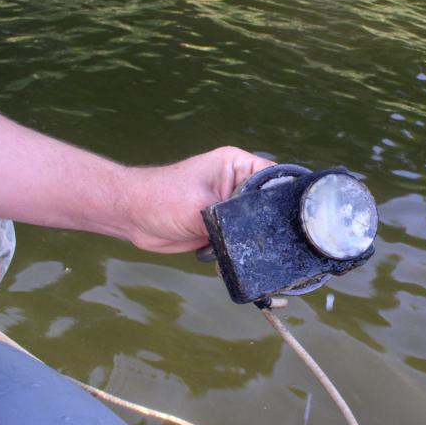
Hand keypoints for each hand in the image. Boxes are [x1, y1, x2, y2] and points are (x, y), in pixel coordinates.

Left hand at [124, 146, 274, 253]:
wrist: (131, 217)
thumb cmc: (159, 199)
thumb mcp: (201, 207)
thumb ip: (231, 219)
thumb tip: (256, 235)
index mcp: (237, 164)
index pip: (273, 177)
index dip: (284, 198)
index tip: (294, 218)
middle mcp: (237, 182)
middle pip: (268, 203)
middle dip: (269, 222)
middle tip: (276, 241)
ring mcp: (229, 204)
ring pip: (255, 224)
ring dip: (253, 238)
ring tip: (259, 253)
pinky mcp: (221, 224)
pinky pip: (240, 238)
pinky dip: (241, 249)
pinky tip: (244, 259)